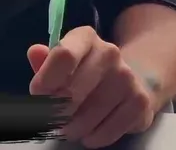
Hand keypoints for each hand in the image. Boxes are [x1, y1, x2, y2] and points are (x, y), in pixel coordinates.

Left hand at [28, 27, 158, 148]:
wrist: (130, 82)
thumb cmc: (85, 73)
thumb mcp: (63, 63)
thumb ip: (46, 61)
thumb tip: (35, 52)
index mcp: (85, 37)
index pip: (63, 56)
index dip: (45, 81)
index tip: (38, 96)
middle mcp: (109, 52)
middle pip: (71, 91)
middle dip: (55, 112)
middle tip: (51, 118)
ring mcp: (127, 77)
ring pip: (88, 116)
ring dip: (72, 129)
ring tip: (68, 128)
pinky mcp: (139, 102)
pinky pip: (108, 130)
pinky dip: (93, 138)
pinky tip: (89, 133)